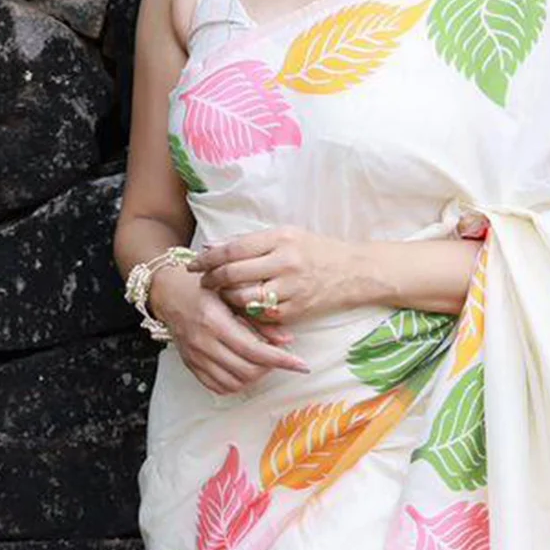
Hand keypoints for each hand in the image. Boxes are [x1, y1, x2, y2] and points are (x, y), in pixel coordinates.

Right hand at [149, 267, 309, 394]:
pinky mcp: (190, 365)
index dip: (281, 360)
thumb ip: (260, 320)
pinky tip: (243, 369)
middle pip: (246, 370)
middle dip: (269, 368)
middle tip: (278, 357)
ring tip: (261, 362)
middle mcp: (203, 342)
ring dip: (254, 376)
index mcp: (215, 321)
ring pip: (234, 382)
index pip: (254, 350)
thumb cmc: (205, 289)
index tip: (301, 365)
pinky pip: (217, 386)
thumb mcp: (234, 295)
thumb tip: (288, 340)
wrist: (169, 293)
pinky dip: (236, 383)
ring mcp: (195, 356)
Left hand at [185, 225, 359, 325]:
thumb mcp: (286, 235)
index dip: (209, 259)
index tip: (195, 265)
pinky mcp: (295, 310)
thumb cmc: (316, 250)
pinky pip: (260, 314)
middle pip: (234, 275)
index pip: (233, 249)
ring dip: (227, 298)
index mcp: (280, 239)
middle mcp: (285, 263)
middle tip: (204, 282)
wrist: (353, 272)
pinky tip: (243, 306)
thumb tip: (212, 247)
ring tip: (223, 294)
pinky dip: (247, 311)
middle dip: (212, 280)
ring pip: (244, 298)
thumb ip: (249, 241)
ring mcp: (291, 289)